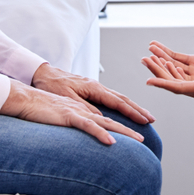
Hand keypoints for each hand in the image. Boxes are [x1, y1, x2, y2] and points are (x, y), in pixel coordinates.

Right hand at [0, 79, 144, 144]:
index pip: (112, 105)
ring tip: (138, 139)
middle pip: (114, 110)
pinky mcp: (67, 116)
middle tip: (151, 123)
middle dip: (134, 117)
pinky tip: (111, 142)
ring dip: (123, 130)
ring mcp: (77, 109)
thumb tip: (95, 125)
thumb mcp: (66, 110)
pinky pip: (87, 125)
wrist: (24, 97)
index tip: (144, 118)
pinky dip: (100, 133)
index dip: (129, 110)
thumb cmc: (42, 105)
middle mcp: (85, 102)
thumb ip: (81, 115)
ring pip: (105, 120)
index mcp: (86, 100)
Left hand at [31, 63, 155, 124]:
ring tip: (143, 116)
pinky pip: (110, 98)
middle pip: (122, 98)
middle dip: (138, 109)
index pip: (118, 102)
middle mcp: (97, 86)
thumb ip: (84, 108)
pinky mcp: (89, 90)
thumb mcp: (67, 99)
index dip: (132, 112)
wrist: (42, 74)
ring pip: (117, 98)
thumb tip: (101, 118)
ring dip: (131, 107)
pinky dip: (121, 105)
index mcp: (94, 87)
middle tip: (152, 119)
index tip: (144, 120)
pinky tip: (124, 110)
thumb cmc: (51, 85)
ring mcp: (94, 87)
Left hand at [144, 59, 193, 140]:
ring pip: (176, 76)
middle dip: (157, 70)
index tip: (148, 81)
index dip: (164, 84)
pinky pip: (184, 75)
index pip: (180, 87)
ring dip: (163, 66)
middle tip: (144, 58)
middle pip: (173, 80)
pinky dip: (174, 67)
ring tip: (150, 55)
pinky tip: (168, 60)